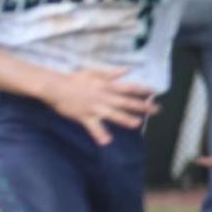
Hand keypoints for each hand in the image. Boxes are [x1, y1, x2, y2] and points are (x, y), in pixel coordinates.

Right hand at [43, 68, 158, 145]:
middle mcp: (103, 97)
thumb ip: (111, 72)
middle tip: (156, 109)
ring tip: (137, 123)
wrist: (55, 86)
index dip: (142, 89)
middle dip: (142, 106)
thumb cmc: (73, 79)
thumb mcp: (93, 72)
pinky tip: (106, 141)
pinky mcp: (84, 116)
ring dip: (125, 119)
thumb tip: (128, 69)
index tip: (154, 92)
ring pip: (113, 114)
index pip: (128, 87)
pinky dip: (99, 134)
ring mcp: (94, 107)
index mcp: (105, 86)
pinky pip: (93, 127)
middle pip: (125, 101)